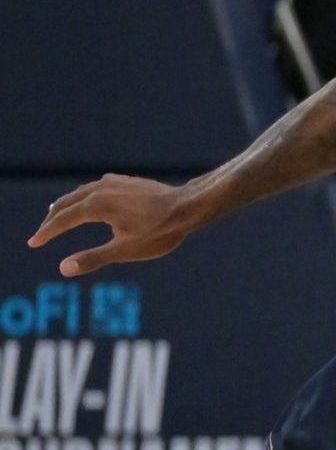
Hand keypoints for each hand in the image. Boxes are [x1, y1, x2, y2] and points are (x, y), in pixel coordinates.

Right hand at [27, 174, 196, 276]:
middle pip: (67, 203)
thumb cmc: (160, 231)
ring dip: (67, 205)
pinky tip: (89, 200)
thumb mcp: (126, 250)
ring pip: (81, 193)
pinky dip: (84, 197)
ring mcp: (113, 182)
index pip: (62, 220)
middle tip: (42, 233)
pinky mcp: (125, 181)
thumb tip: (63, 268)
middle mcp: (100, 189)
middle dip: (53, 218)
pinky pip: (96, 187)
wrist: (188, 206)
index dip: (46, 233)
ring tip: (57, 213)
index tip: (33, 243)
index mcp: (95, 206)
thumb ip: (93, 258)